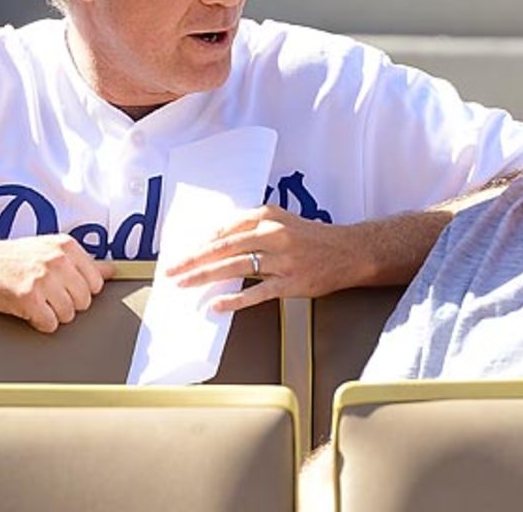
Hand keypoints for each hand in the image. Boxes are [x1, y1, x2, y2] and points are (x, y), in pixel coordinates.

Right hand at [0, 233, 114, 332]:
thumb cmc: (12, 258)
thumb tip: (111, 271)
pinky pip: (50, 324)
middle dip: (68, 304)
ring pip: (69, 315)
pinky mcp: (28, 298)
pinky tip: (29, 311)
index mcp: (67, 246)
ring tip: (37, 302)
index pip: (96, 283)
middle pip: (85, 301)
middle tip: (47, 296)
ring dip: (54, 315)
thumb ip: (82, 262)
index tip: (64, 288)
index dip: (81, 291)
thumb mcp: (50, 249)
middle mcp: (58, 260)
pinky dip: (40, 323)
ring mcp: (43, 279)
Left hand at [166, 206, 366, 312]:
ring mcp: (284, 259)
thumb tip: (218, 239)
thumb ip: (254, 226)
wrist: (349, 251)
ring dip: (207, 276)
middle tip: (172, 268)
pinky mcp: (292, 282)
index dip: (202, 240)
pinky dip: (236, 299)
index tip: (182, 250)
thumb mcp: (284, 221)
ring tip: (186, 284)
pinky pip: (259, 292)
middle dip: (195, 258)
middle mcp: (275, 234)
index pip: (227, 226)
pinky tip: (218, 305)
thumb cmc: (313, 238)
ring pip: (237, 266)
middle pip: (226, 246)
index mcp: (270, 216)